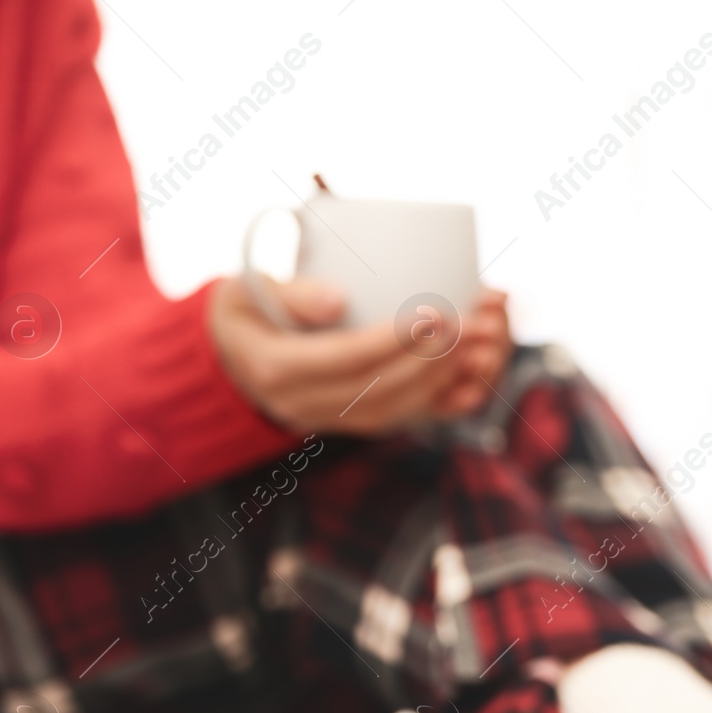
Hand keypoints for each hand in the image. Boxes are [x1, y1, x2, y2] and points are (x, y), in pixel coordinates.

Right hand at [209, 278, 515, 434]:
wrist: (234, 354)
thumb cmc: (246, 308)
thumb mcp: (248, 289)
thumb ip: (292, 292)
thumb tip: (338, 298)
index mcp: (275, 369)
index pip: (344, 358)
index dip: (393, 340)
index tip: (434, 313)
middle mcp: (301, 405)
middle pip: (378, 388)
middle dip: (430, 358)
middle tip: (469, 323)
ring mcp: (326, 421)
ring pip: (394, 409)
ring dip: (442, 378)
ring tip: (477, 341)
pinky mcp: (349, 424)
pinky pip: (399, 419)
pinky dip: (438, 400)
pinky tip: (471, 374)